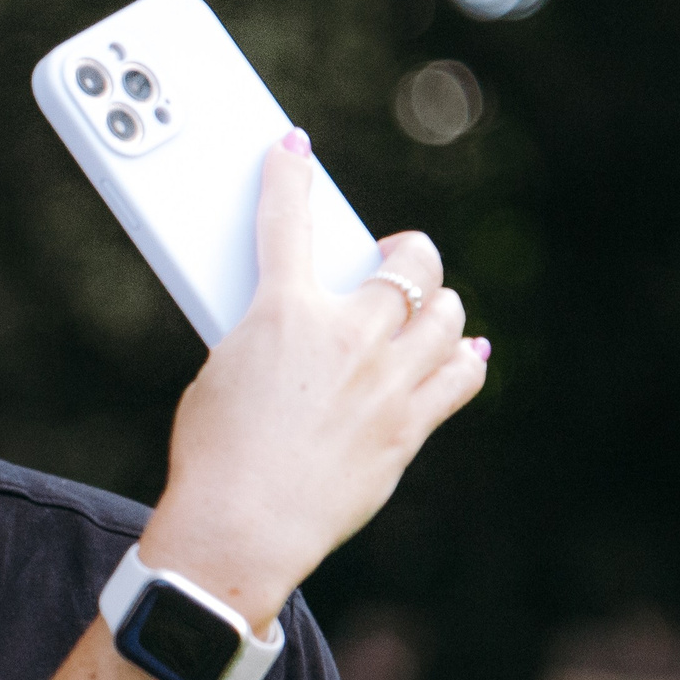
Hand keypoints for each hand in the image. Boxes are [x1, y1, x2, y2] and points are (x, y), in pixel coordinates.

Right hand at [145, 135, 486, 625]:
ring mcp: (387, 383)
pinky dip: (465, 358)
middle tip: (390, 261)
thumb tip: (293, 329)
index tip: (292, 150)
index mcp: (283, 316)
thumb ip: (264, 338)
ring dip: (437, 305)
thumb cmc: (214, 458)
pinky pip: (462, 377)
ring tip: (421, 314)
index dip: (288, 178)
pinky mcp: (409, 429)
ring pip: (446, 315)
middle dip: (405, 253)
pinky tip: (463, 353)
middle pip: (409, 264)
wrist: (239, 529)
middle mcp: (347, 338)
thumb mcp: (220, 378)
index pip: (287, 224)